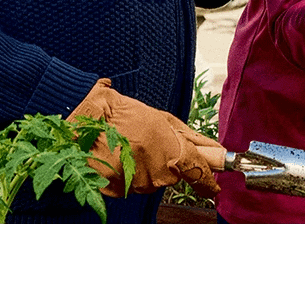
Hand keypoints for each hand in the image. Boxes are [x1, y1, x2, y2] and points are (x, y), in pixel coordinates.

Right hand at [66, 79, 221, 197]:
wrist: (89, 118)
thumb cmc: (126, 114)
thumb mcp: (164, 119)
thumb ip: (191, 138)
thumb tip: (214, 149)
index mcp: (171, 151)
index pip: (198, 174)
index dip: (208, 183)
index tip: (214, 188)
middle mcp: (156, 171)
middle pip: (172, 177)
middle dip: (165, 163)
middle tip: (149, 144)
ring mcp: (136, 183)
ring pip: (151, 183)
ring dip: (145, 169)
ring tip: (131, 148)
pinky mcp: (118, 191)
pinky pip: (132, 187)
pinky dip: (128, 175)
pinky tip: (120, 157)